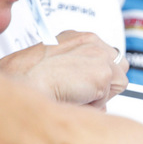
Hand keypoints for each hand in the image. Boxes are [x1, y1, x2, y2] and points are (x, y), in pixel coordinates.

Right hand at [0, 31, 127, 108]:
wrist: (23, 81)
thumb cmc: (25, 74)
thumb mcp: (51, 62)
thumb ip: (74, 68)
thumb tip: (85, 85)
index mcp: (79, 37)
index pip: (106, 56)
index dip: (98, 74)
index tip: (88, 83)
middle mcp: (92, 42)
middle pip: (119, 67)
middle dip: (107, 83)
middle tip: (84, 92)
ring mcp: (99, 56)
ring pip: (118, 84)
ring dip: (100, 95)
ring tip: (75, 95)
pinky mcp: (103, 74)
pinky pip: (108, 100)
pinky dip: (93, 106)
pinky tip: (74, 99)